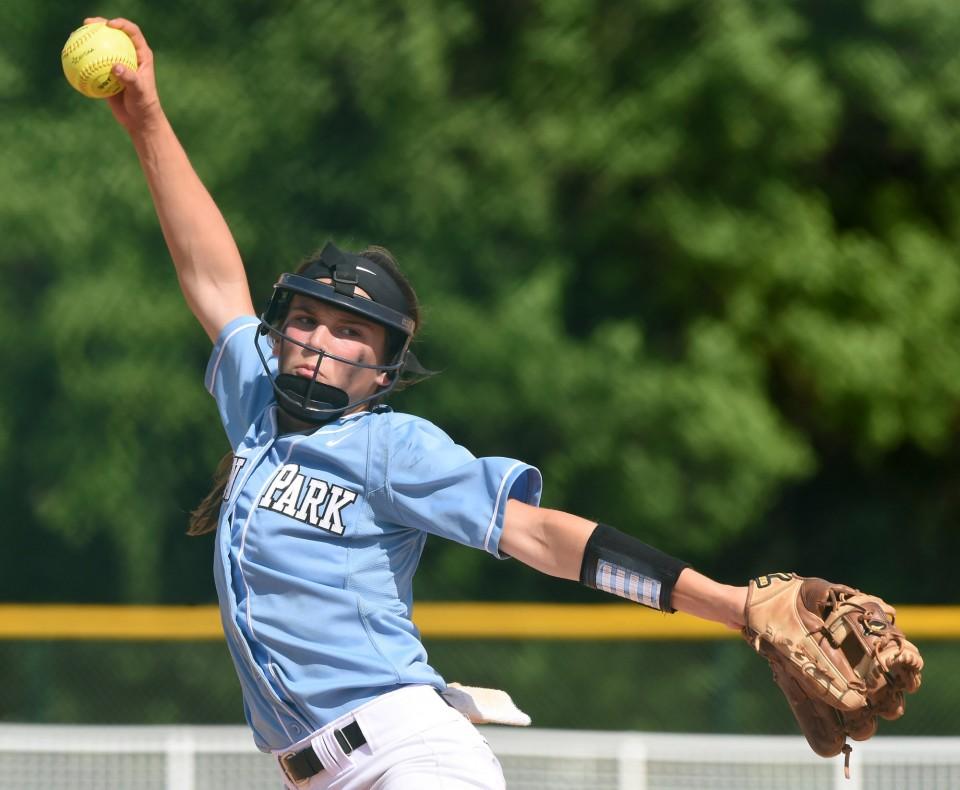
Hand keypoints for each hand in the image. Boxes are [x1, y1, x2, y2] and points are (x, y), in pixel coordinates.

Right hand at [83, 17, 162, 133]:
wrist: (139, 120)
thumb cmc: (144, 105)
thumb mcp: (139, 91)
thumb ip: (129, 78)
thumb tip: (115, 67)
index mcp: (141, 55)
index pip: (132, 33)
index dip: (121, 24)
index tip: (108, 25)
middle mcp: (129, 56)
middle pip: (114, 34)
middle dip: (100, 24)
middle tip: (87, 23)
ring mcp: (117, 64)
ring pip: (101, 47)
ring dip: (87, 39)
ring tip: (73, 34)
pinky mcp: (107, 74)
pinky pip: (92, 64)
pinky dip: (82, 60)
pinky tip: (69, 57)